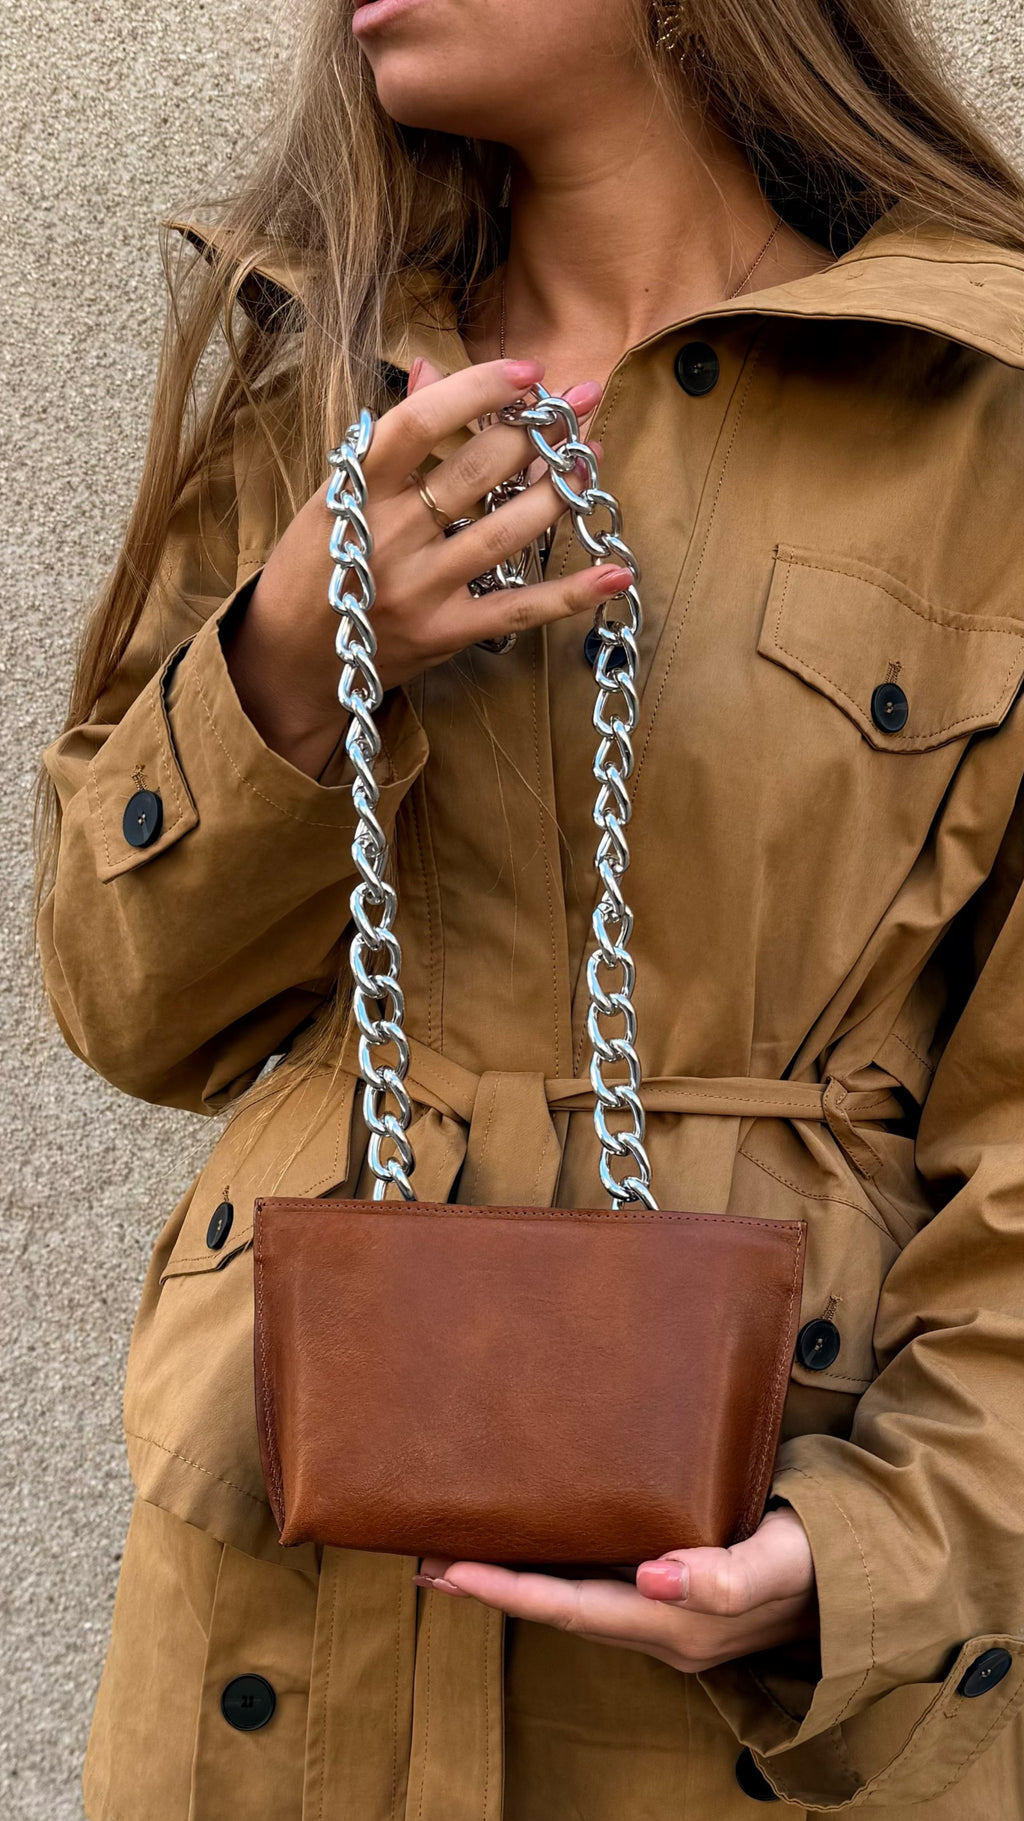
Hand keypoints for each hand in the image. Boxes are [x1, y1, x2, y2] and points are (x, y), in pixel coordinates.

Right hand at [225, 355, 619, 776]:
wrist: (287, 661)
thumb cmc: (313, 566)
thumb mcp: (333, 495)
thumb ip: (390, 439)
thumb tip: (430, 368)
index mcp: (355, 491)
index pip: (418, 422)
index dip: (476, 390)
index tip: (526, 371)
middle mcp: (389, 536)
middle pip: (475, 471)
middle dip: (536, 432)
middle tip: (581, 404)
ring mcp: (420, 589)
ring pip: (503, 532)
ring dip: (557, 491)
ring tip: (593, 457)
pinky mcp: (445, 633)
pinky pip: (516, 609)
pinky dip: (569, 594)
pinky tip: (616, 573)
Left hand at [416, 1507, 817, 1673]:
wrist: (868, 1565)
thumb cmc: (825, 1553)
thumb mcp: (784, 1560)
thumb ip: (725, 1574)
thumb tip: (652, 1578)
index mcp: (678, 1624)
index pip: (572, 1609)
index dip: (508, 1590)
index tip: (448, 1567)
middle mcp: (661, 1627)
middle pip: (558, 1608)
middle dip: (491, 1585)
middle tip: (424, 1556)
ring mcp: (666, 1615)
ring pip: (573, 1599)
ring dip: (516, 1579)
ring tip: (456, 1550)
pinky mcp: (675, 1590)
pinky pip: (599, 1584)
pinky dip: (554, 1569)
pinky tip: (534, 1544)